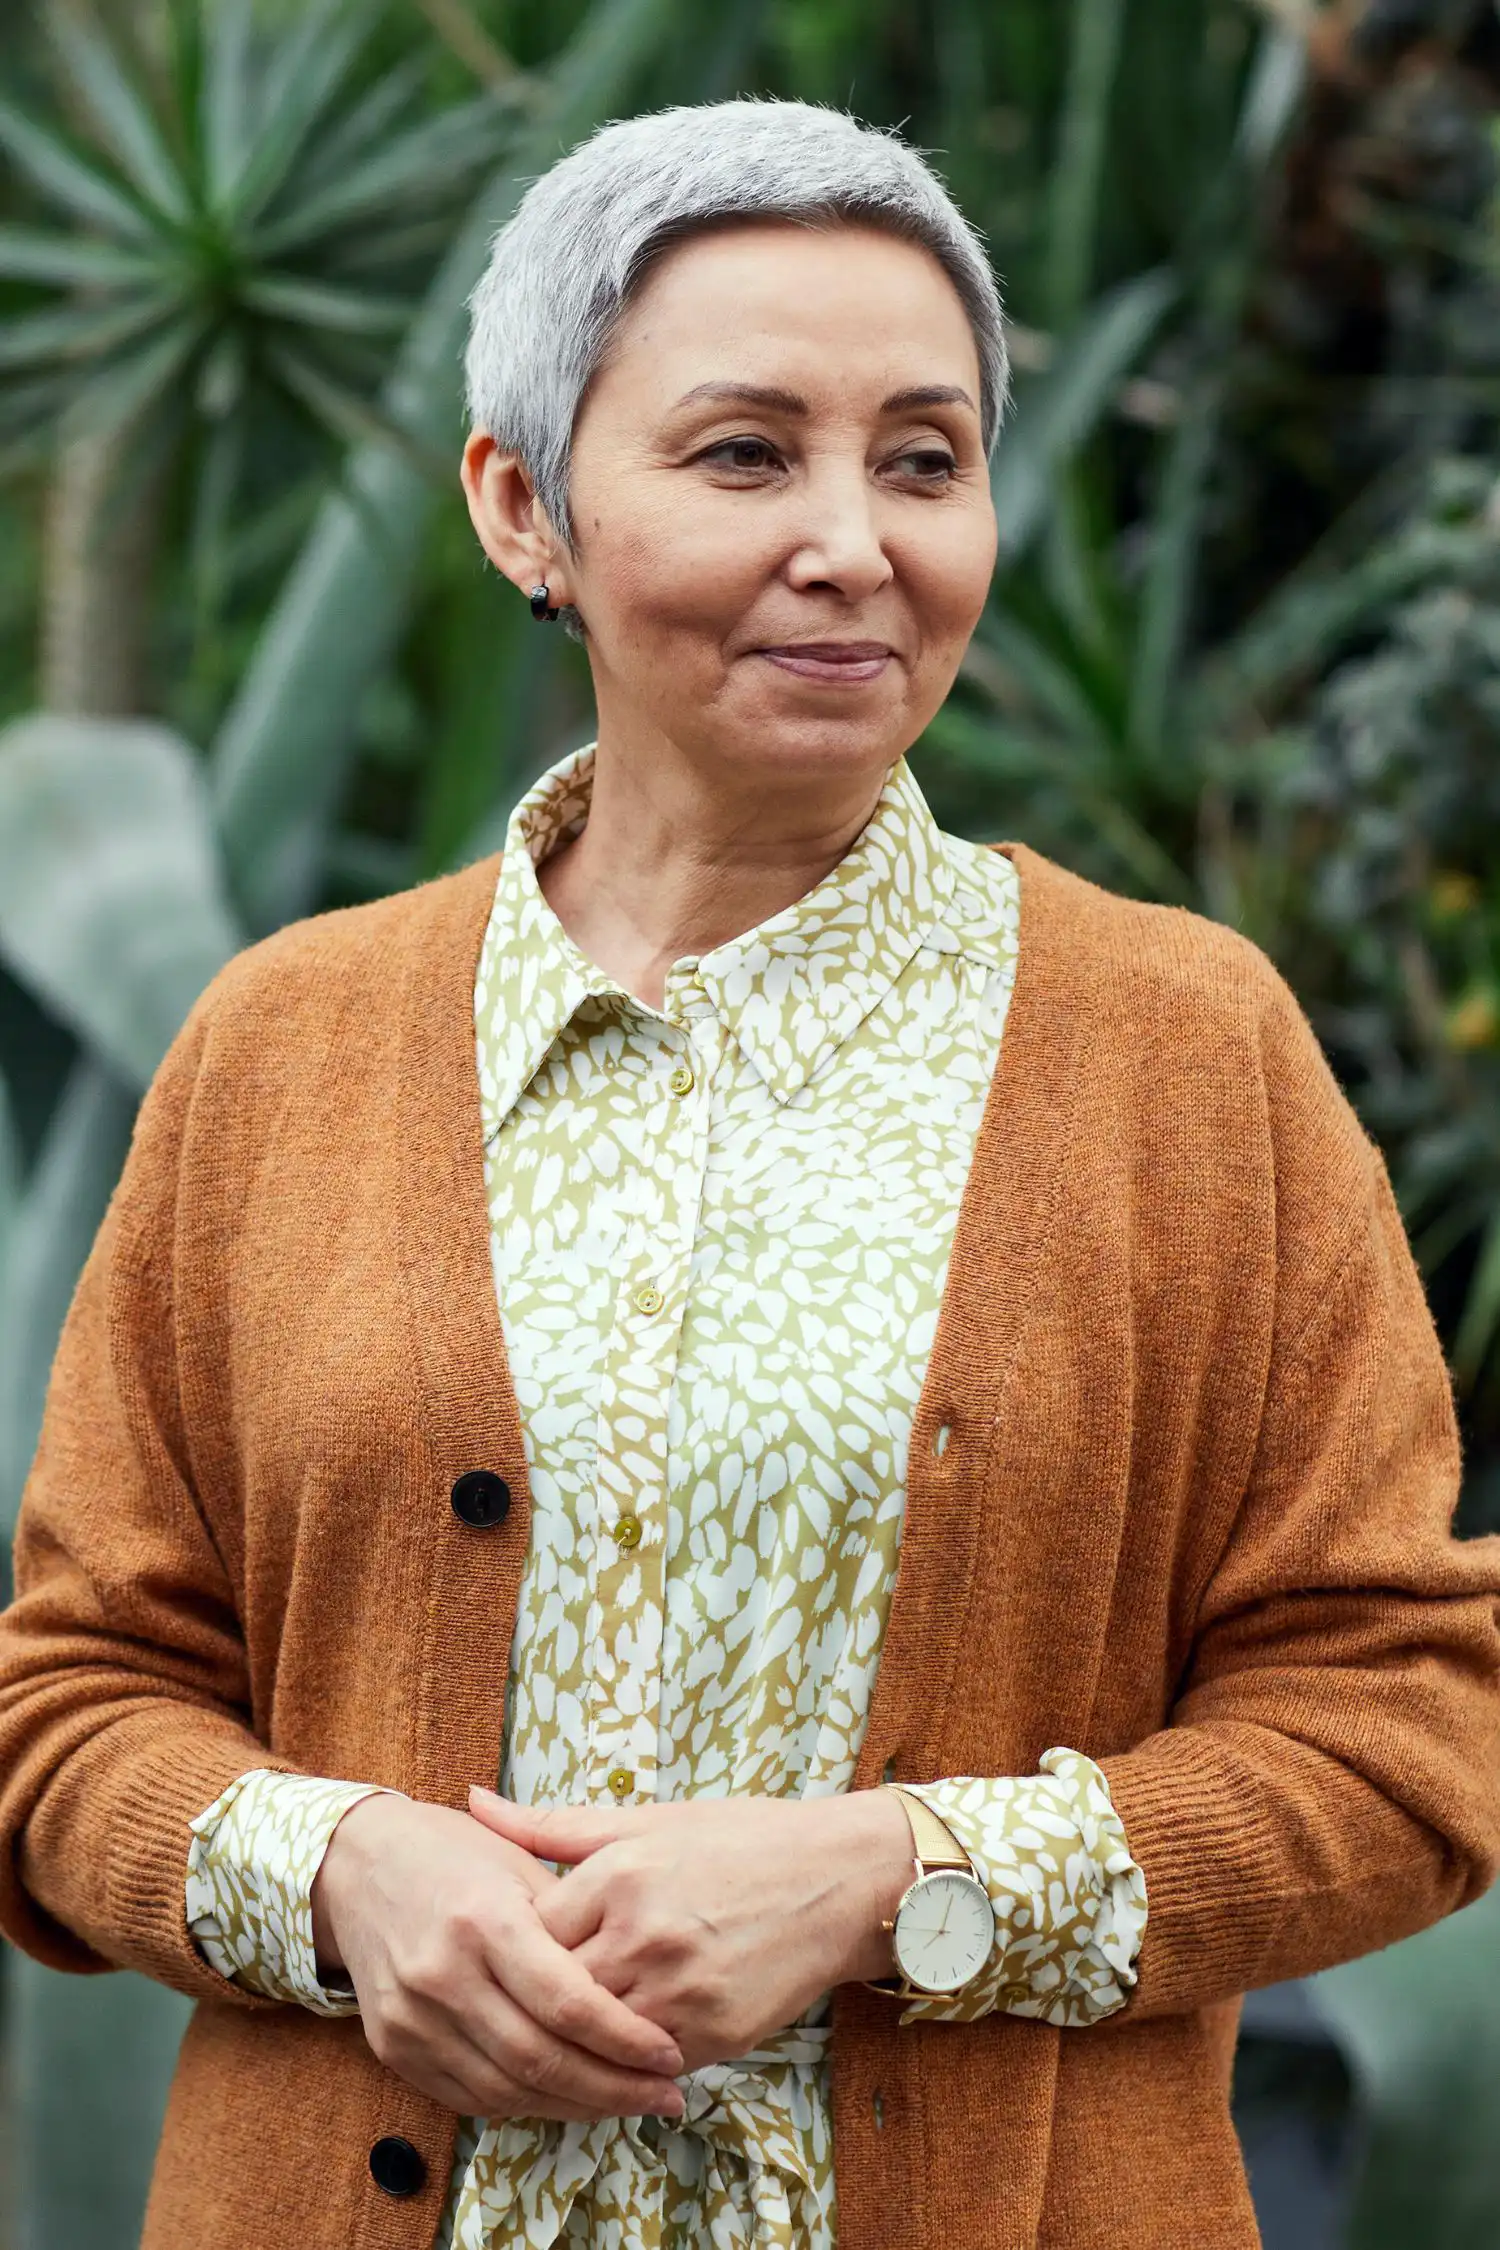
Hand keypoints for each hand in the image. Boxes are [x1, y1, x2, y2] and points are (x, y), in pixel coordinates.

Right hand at [309, 1792, 685, 2122]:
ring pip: (508, 2090)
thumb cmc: (453, 1855)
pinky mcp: (394, 2050)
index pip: (567, 2003)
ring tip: (629, 2102)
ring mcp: (412, 2019)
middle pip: (541, 2058)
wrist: (357, 1867)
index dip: (625, 2039)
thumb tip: (641, 1976)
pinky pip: (472, 2097)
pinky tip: (569, 2098)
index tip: (669, 2053)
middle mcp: (442, 1975)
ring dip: (577, 2106)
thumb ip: (574, 1920)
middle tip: (666, 2095)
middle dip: (614, 2087)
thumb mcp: (518, 1862)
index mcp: (484, 1920)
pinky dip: (528, 2104)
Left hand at [466, 1786, 912, 2073]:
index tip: (512, 1951)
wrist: (837, 1879)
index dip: (515, 1948)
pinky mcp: (713, 2036)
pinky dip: (623, 2064)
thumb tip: (475, 1802)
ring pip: (593, 2040)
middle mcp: (642, 1936)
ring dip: (574, 2042)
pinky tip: (612, 2055)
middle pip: (554, 1993)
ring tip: (554, 2038)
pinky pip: (642, 2067)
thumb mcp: (647, 1820)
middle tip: (516, 2007)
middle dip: (534, 2001)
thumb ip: (553, 1824)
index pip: (528, 1934)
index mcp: (618, 1875)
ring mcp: (678, 1992)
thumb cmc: (740, 1840)